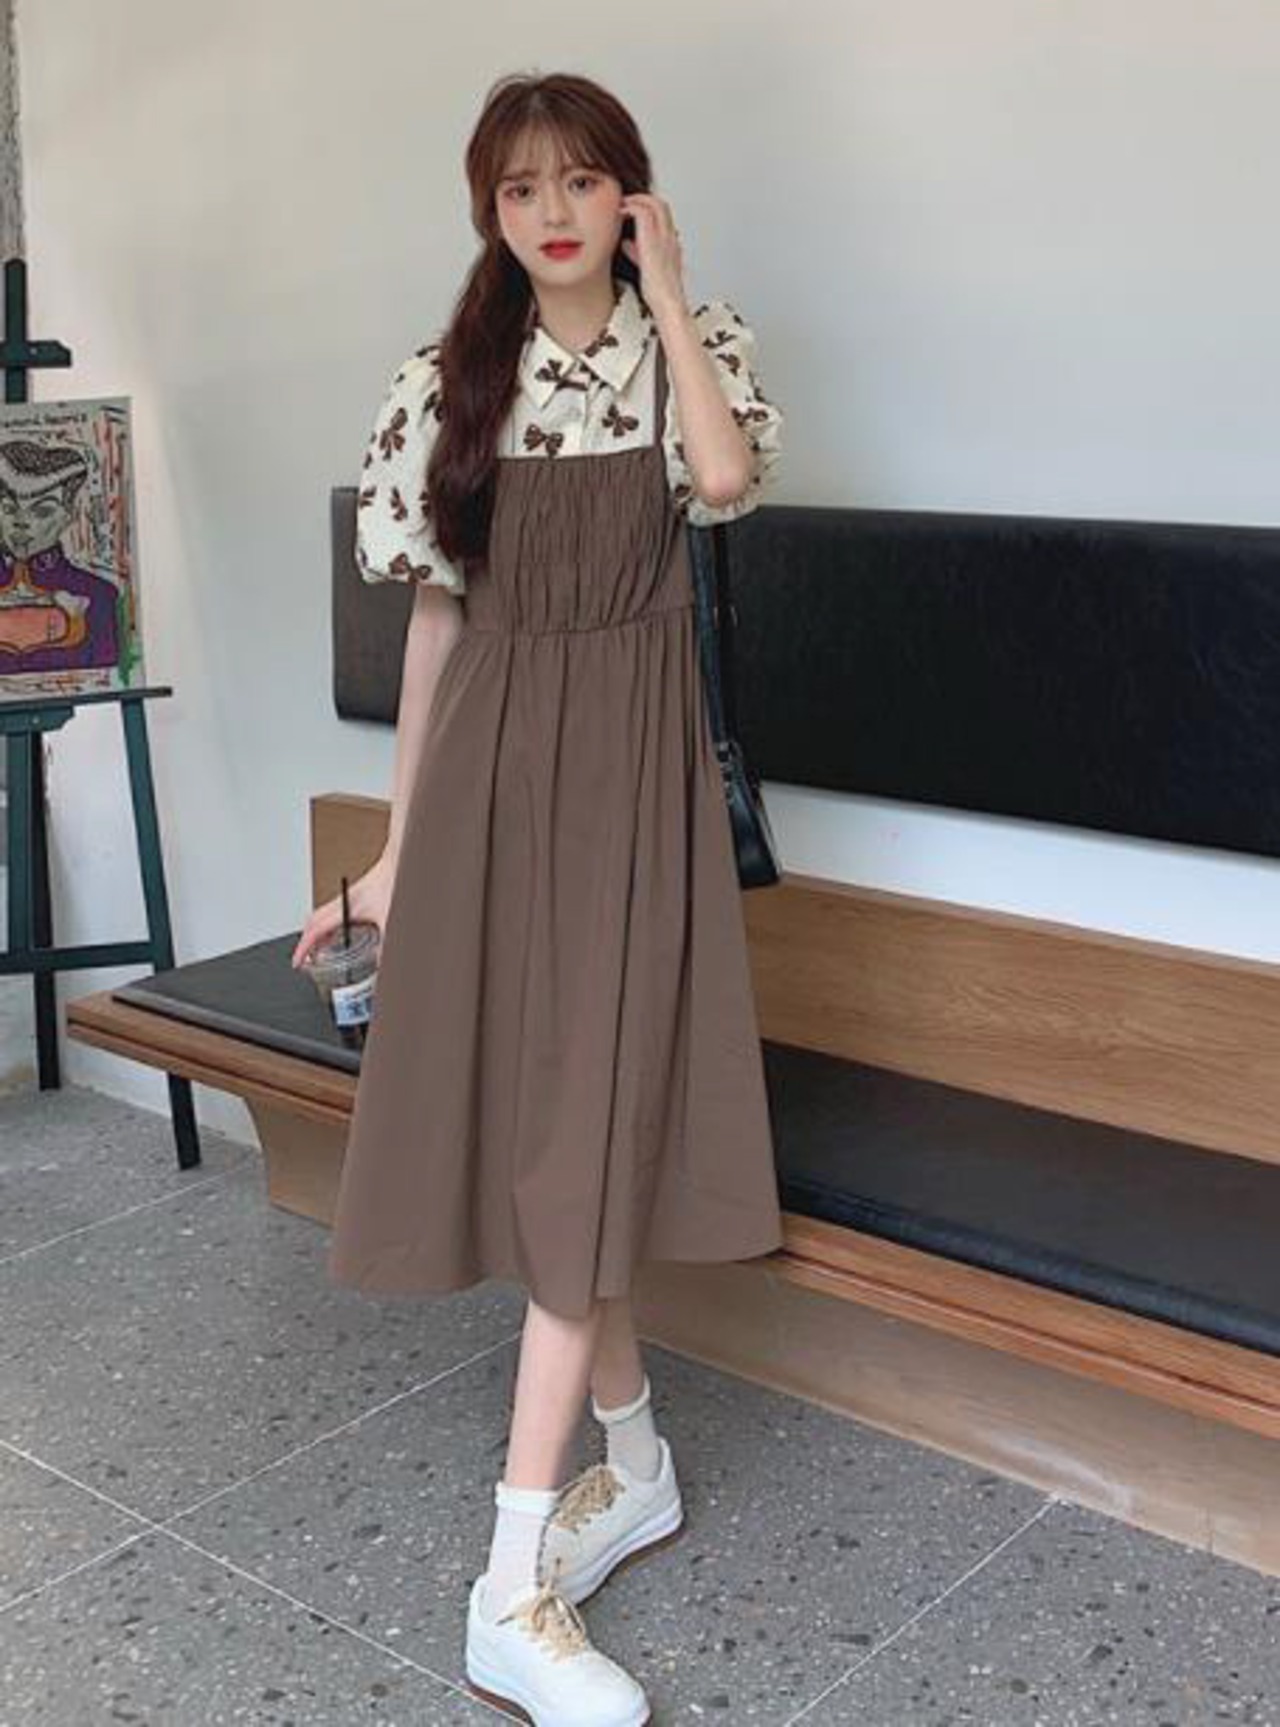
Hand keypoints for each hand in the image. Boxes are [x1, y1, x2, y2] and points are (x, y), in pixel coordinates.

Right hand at [291, 851, 395, 969]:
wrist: (396, 867)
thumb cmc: (392, 885)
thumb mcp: (388, 920)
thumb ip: (384, 945)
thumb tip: (380, 963)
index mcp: (345, 906)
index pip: (316, 929)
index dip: (304, 947)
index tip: (298, 960)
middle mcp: (342, 901)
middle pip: (311, 922)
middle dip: (305, 941)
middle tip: (304, 958)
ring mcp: (345, 898)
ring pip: (319, 916)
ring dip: (314, 933)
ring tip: (316, 951)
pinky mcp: (351, 897)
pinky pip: (330, 913)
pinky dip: (326, 926)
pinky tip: (336, 935)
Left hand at [618, 192, 686, 315]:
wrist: (667, 303)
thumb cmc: (658, 293)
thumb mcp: (646, 268)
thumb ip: (637, 253)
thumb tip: (626, 243)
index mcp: (671, 244)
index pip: (664, 217)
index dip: (649, 209)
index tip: (632, 210)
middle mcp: (670, 237)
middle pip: (662, 205)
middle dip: (643, 199)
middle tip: (626, 202)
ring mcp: (663, 237)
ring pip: (655, 204)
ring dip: (637, 200)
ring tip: (622, 204)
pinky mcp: (653, 241)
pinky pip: (643, 212)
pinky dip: (631, 208)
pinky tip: (621, 212)